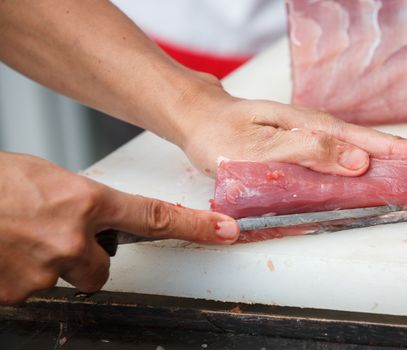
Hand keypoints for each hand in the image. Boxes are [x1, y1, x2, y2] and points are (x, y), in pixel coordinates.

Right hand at [0, 152, 238, 304]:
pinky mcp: (19, 296)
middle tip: (53, 239)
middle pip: (102, 270)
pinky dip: (20, 276)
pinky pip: (32, 291)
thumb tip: (94, 218)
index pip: (155, 217)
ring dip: (48, 267)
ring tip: (18, 240)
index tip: (225, 231)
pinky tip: (4, 253)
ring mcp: (44, 271)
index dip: (195, 226)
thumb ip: (80, 201)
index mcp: (85, 201)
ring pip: (65, 281)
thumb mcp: (45, 178)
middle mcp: (71, 239)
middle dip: (85, 261)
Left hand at [177, 83, 406, 176]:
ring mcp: (316, 140)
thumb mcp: (263, 149)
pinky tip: (381, 174)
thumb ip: (310, 154)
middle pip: (381, 146)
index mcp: (318, 131)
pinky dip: (372, 165)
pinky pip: (347, 159)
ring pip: (367, 153)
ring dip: (401, 161)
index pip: (377, 144)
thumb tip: (361, 161)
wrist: (202, 122)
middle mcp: (322, 134)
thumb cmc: (226, 136)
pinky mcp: (307, 148)